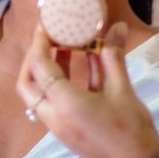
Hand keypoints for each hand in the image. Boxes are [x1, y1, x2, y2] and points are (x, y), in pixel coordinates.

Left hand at [17, 22, 158, 157]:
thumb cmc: (130, 131)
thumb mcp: (123, 89)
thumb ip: (114, 56)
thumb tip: (117, 28)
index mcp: (65, 104)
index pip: (40, 67)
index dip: (40, 43)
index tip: (45, 26)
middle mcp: (56, 116)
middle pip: (28, 84)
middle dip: (33, 58)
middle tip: (47, 38)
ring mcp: (61, 124)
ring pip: (41, 93)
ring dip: (49, 69)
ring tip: (65, 44)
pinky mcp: (69, 127)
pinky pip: (58, 100)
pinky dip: (64, 81)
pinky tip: (85, 62)